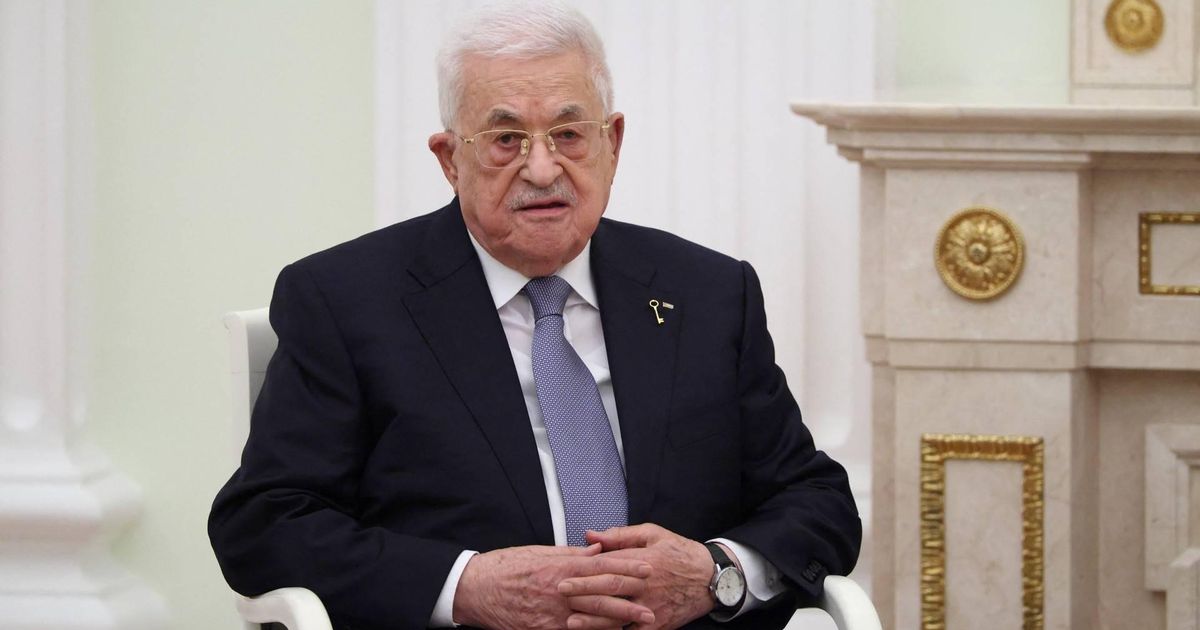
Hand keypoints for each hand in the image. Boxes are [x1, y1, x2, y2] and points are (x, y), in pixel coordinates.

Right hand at [452, 543, 655, 629]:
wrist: (476, 588)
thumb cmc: (507, 567)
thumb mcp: (540, 552)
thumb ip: (572, 554)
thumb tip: (598, 550)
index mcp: (561, 567)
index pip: (602, 566)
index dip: (627, 567)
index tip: (647, 569)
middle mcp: (559, 590)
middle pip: (601, 596)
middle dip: (629, 603)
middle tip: (652, 608)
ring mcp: (551, 614)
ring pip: (590, 619)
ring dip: (615, 622)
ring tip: (637, 625)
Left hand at [558, 524, 715, 629]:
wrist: (710, 578)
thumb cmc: (680, 552)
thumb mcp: (652, 534)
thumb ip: (620, 535)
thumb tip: (590, 535)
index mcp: (642, 561)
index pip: (609, 566)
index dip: (585, 572)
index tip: (565, 574)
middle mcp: (646, 585)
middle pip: (610, 590)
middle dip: (583, 593)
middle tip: (561, 593)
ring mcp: (652, 607)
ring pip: (619, 615)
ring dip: (594, 620)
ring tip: (573, 622)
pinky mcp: (658, 624)